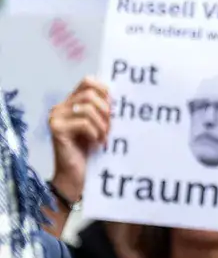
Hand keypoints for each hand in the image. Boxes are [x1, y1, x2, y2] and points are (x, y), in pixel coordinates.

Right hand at [47, 77, 111, 202]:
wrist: (76, 176)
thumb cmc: (91, 151)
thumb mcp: (100, 126)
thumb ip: (104, 110)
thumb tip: (121, 96)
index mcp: (71, 103)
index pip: (88, 81)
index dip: (104, 90)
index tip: (114, 106)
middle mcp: (60, 107)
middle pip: (89, 94)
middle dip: (106, 110)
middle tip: (111, 127)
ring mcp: (56, 118)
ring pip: (87, 108)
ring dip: (102, 124)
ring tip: (104, 137)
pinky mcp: (57, 130)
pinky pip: (84, 123)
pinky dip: (95, 133)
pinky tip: (96, 143)